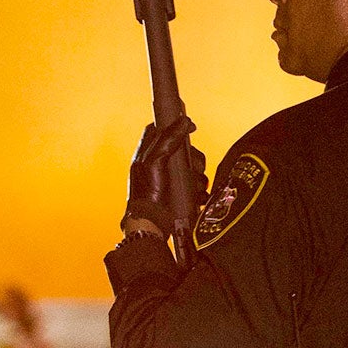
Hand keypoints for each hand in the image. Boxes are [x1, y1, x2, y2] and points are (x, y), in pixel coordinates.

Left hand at [126, 117, 206, 236]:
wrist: (152, 225)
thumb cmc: (148, 195)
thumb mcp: (155, 162)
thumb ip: (168, 140)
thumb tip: (183, 121)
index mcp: (148, 153)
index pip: (161, 130)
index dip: (176, 125)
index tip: (191, 127)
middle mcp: (158, 164)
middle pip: (183, 149)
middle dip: (193, 158)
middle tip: (194, 168)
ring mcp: (169, 178)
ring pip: (192, 168)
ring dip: (198, 177)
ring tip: (194, 187)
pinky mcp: (179, 192)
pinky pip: (196, 185)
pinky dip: (200, 190)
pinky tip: (198, 195)